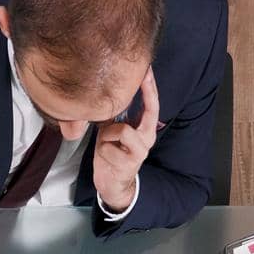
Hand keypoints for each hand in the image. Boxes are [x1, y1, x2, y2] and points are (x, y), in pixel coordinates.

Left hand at [93, 68, 158, 211]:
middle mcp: (147, 139)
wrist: (113, 184)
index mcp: (145, 130)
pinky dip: (101, 150)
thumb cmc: (112, 154)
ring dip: (107, 135)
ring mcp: (140, 151)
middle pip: (149, 111)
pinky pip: (108, 148)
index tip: (147, 69)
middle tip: (142, 77)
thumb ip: (113, 115)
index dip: (150, 87)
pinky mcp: (128, 164)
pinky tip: (105, 157)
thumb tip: (103, 94)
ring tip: (105, 143)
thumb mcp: (112, 130)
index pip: (152, 105)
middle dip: (145, 93)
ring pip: (121, 130)